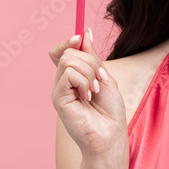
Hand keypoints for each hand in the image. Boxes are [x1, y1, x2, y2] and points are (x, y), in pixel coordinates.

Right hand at [48, 28, 127, 158]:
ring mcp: (59, 90)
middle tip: (99, 81)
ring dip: (89, 73)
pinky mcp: (58, 99)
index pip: (61, 50)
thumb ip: (92, 57)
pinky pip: (68, 74)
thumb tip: (84, 33)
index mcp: (73, 76)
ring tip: (94, 91)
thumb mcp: (104, 77)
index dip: (69, 41)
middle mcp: (62, 82)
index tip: (80, 37)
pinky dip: (84, 81)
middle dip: (90, 62)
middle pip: (68, 52)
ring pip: (69, 60)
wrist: (110, 136)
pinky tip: (88, 97)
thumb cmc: (110, 112)